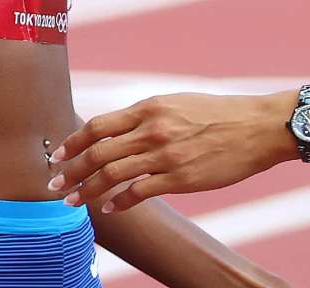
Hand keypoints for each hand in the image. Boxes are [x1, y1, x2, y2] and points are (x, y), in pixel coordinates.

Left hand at [48, 91, 295, 211]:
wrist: (255, 127)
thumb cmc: (218, 113)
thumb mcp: (178, 102)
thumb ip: (148, 115)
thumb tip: (118, 130)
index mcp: (150, 107)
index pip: (99, 125)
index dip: (74, 142)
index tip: (59, 156)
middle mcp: (153, 128)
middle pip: (98, 151)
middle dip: (71, 171)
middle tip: (55, 187)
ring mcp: (165, 154)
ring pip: (111, 174)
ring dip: (87, 191)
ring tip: (74, 203)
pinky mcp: (180, 178)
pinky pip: (138, 192)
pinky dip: (119, 201)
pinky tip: (110, 207)